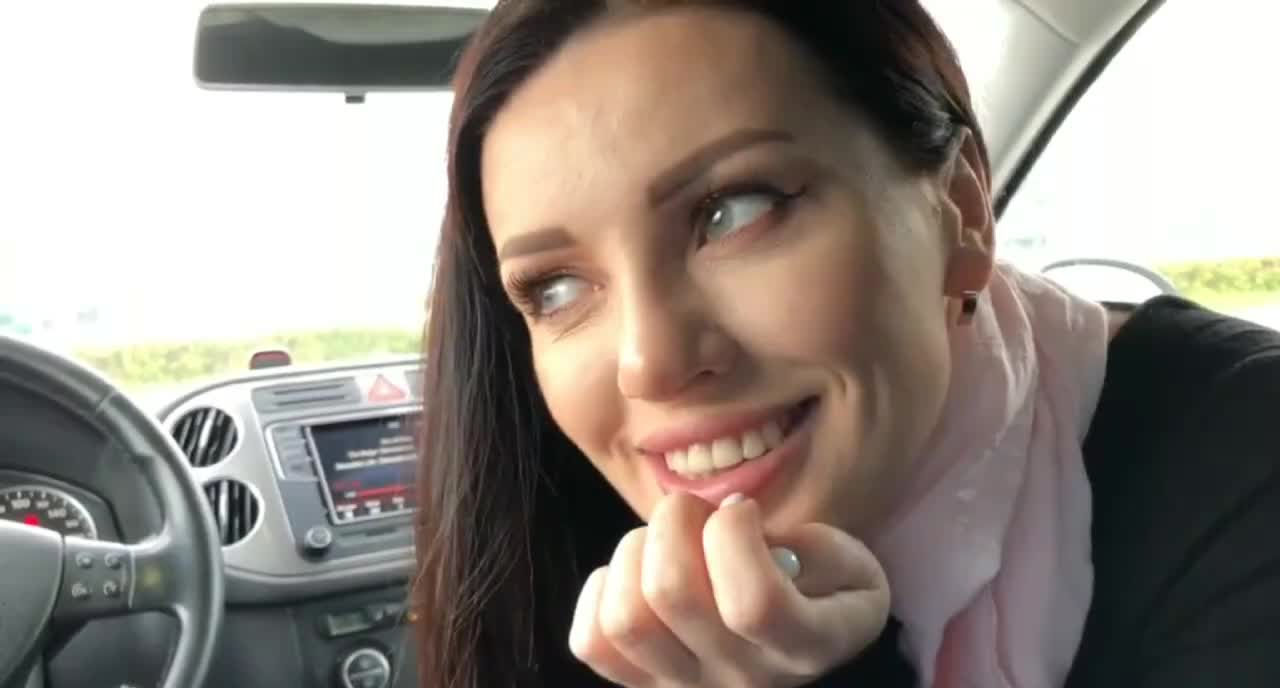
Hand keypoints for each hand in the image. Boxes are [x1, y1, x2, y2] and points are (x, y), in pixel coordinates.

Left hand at [569, 492, 889, 686]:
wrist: (800, 638)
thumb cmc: (819, 588)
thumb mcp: (849, 565)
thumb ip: (814, 548)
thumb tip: (738, 528)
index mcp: (805, 648)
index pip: (753, 604)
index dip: (733, 535)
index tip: (742, 510)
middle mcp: (743, 680)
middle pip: (671, 595)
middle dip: (675, 520)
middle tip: (698, 514)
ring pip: (625, 619)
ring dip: (636, 553)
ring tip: (665, 543)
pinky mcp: (640, 683)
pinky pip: (591, 643)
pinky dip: (602, 591)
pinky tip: (636, 574)